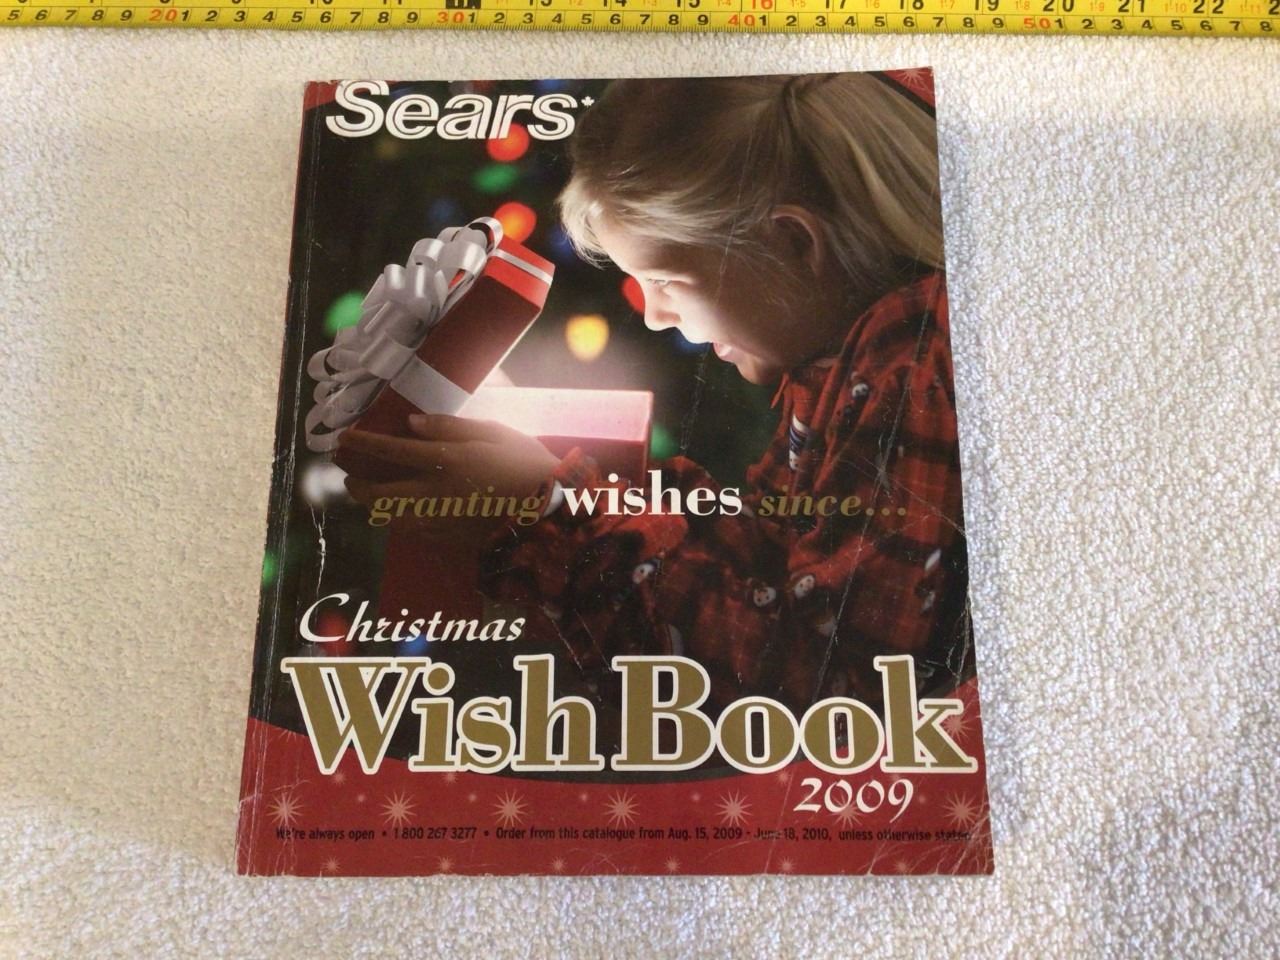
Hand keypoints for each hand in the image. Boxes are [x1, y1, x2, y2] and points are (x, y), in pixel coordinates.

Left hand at [339, 414, 560, 531]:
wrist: (552, 513)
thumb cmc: (528, 465)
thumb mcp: (494, 433)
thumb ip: (450, 427)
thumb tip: (411, 423)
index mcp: (446, 461)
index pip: (390, 451)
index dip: (362, 444)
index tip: (343, 439)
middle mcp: (435, 493)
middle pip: (379, 493)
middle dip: (357, 484)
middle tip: (347, 476)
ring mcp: (441, 521)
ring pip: (391, 518)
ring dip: (373, 506)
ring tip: (367, 496)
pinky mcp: (451, 540)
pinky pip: (413, 532)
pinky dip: (399, 522)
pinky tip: (399, 515)